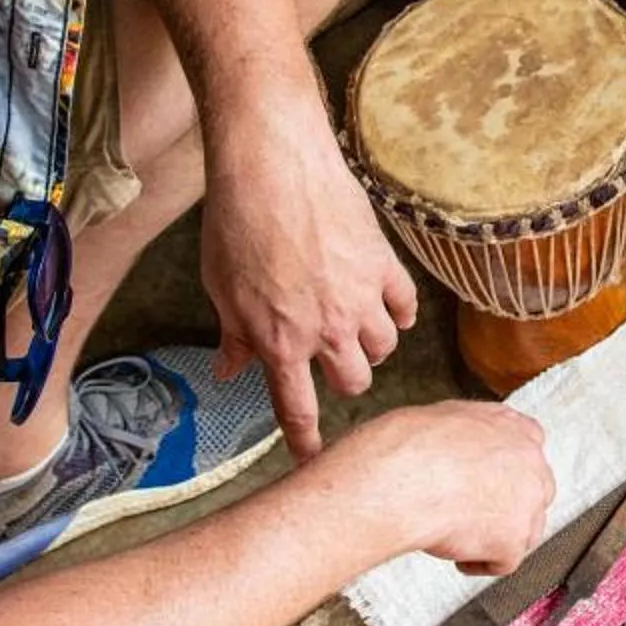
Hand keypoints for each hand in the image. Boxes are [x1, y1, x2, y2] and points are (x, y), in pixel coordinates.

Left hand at [202, 113, 419, 463]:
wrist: (274, 165)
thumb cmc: (237, 222)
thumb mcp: (220, 287)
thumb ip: (234, 334)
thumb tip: (229, 368)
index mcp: (280, 341)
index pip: (297, 409)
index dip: (305, 441)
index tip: (312, 459)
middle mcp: (327, 329)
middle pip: (352, 382)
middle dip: (341, 381)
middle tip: (328, 365)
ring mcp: (361, 298)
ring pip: (383, 348)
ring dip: (370, 348)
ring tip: (355, 332)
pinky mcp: (384, 265)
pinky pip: (405, 307)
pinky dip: (398, 314)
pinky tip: (388, 309)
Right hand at [347, 401, 554, 574]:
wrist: (407, 477)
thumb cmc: (413, 447)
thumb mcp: (447, 416)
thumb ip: (471, 434)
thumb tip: (461, 445)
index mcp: (516, 430)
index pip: (529, 451)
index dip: (507, 472)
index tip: (490, 483)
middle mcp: (531, 464)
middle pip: (534, 492)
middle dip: (509, 506)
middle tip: (478, 513)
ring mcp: (527, 504)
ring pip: (526, 530)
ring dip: (498, 536)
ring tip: (465, 537)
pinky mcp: (513, 541)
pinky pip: (503, 562)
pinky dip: (479, 563)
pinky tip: (458, 556)